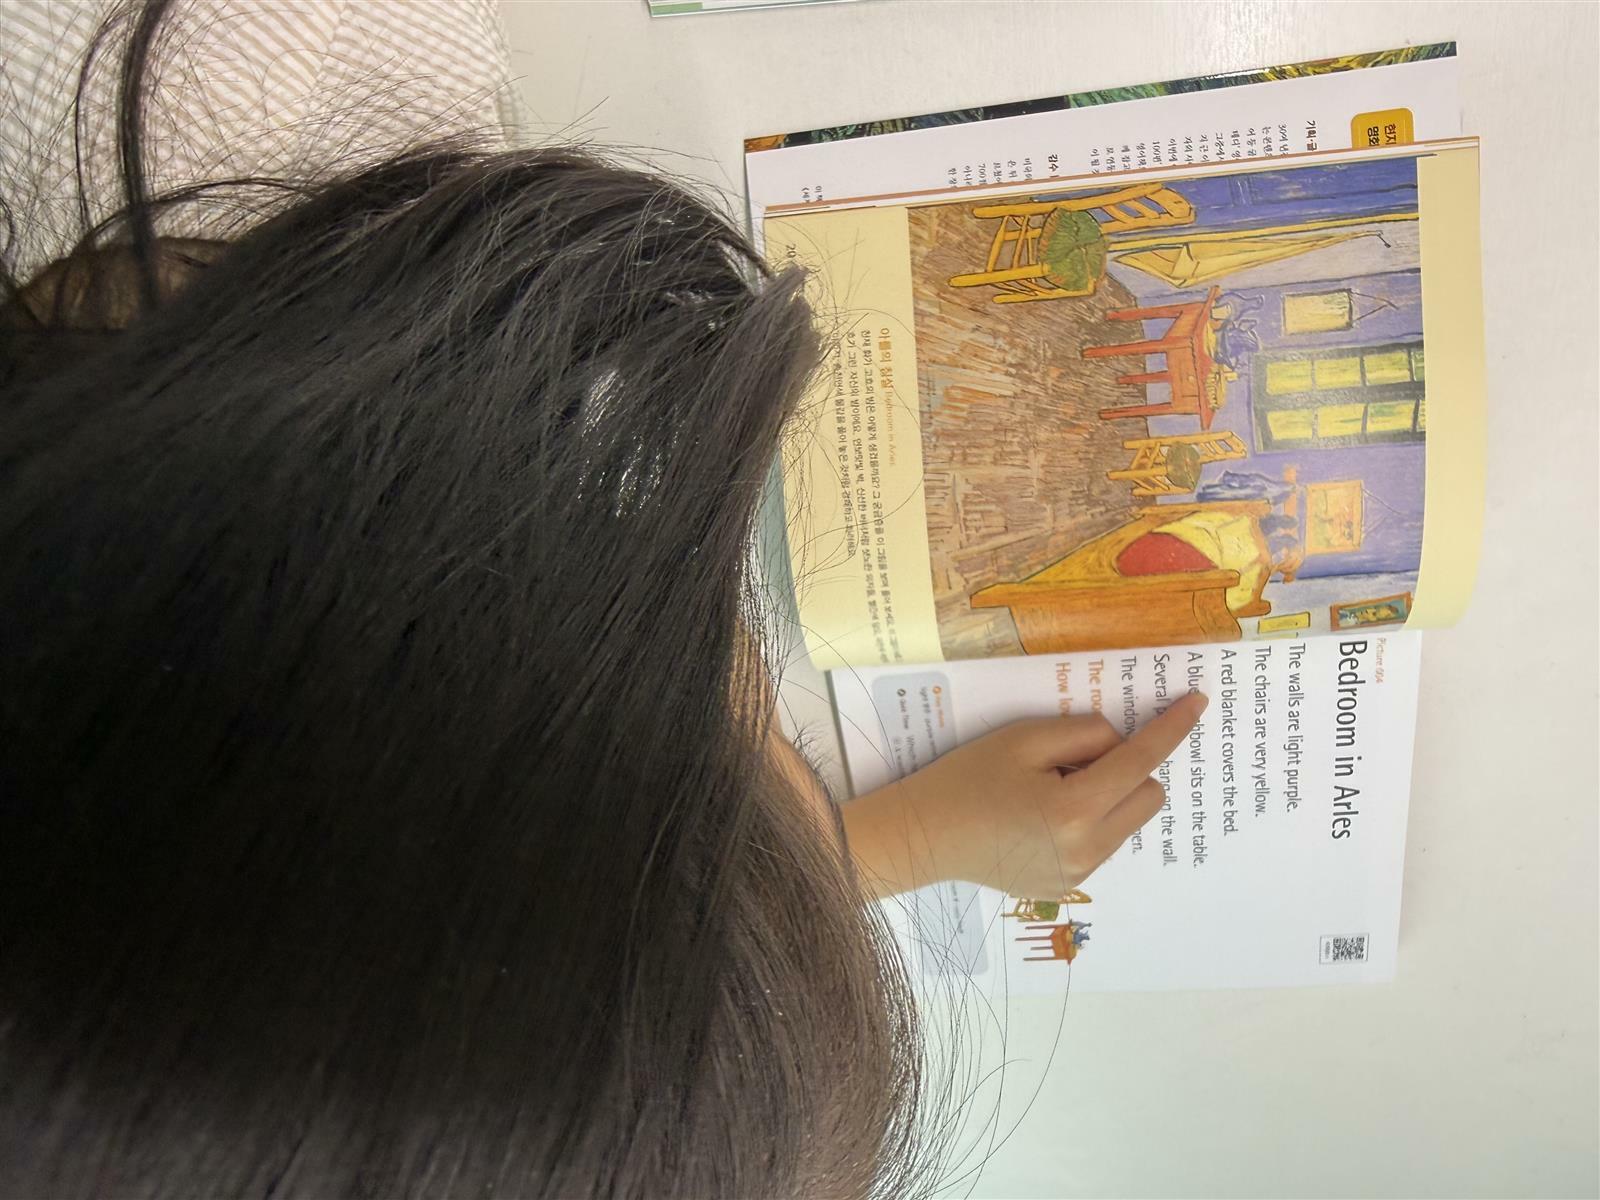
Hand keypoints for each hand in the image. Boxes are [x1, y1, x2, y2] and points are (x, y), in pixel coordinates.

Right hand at [841, 691, 1206, 899]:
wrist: (925, 836)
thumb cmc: (968, 779)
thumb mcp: (1024, 738)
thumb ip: (1083, 734)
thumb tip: (1118, 745)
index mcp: (1077, 807)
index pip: (1142, 759)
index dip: (1172, 728)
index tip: (1197, 702)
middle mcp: (1088, 848)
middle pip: (1148, 795)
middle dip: (1128, 769)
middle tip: (1071, 759)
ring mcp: (1079, 874)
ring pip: (1127, 821)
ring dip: (1108, 796)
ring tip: (1049, 791)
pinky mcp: (1067, 887)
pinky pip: (1102, 843)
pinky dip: (1088, 821)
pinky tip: (1039, 818)